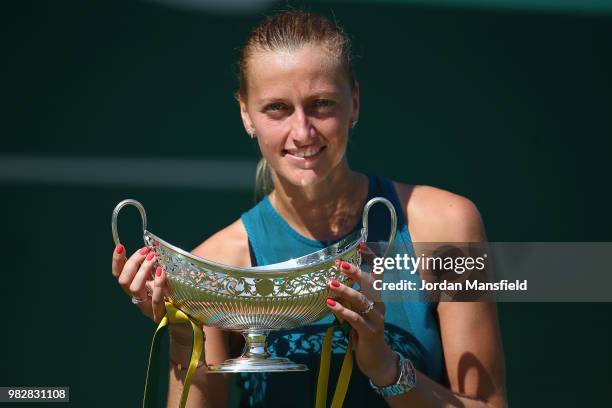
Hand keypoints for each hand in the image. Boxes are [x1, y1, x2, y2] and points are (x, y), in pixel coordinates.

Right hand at [111, 244, 193, 344]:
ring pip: (134, 288)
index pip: (119, 274)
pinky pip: (155, 298)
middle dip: (133, 263)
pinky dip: (158, 283)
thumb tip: (152, 248)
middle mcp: (138, 298)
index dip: (117, 261)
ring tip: (154, 258)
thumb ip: (155, 266)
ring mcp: (147, 308)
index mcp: (136, 288)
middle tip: (147, 252)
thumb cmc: (174, 295)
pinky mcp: (159, 314)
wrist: (186, 320)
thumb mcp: (163, 278)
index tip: (121, 246)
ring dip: (143, 270)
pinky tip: (162, 271)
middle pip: (123, 281)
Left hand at [326, 246, 399, 386]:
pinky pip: (355, 318)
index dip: (371, 258)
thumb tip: (332, 281)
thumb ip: (348, 299)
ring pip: (362, 300)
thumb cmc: (362, 333)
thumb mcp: (355, 312)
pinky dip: (342, 310)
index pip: (378, 274)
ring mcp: (376, 319)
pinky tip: (330, 304)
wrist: (376, 360)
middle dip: (356, 272)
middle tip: (341, 264)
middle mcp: (379, 305)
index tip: (360, 245)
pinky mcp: (370, 332)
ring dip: (346, 290)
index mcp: (377, 298)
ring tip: (330, 284)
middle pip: (371, 284)